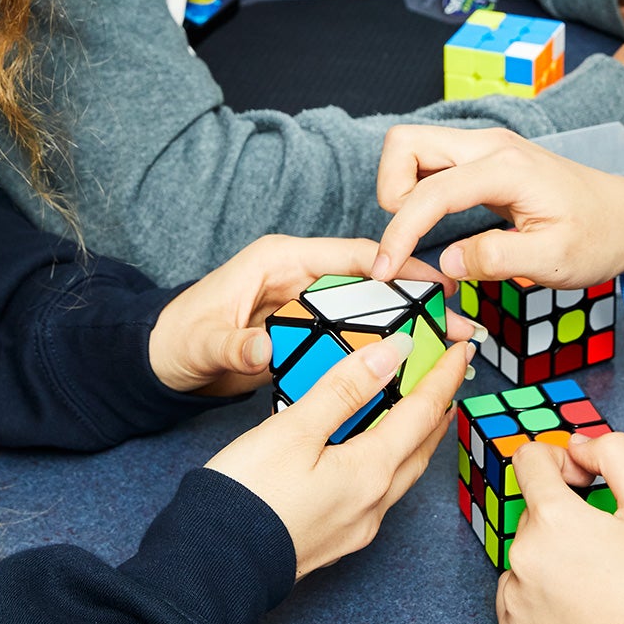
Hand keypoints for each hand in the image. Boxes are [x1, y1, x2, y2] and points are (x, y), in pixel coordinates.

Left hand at [149, 235, 464, 397]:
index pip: (350, 254)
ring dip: (407, 328)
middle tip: (459, 322)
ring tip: (450, 346)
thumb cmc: (178, 339)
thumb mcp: (204, 343)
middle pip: (370, 282)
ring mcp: (307, 304)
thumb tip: (261, 349)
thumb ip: (233, 345)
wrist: (164, 362)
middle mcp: (301, 275)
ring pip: (369, 311)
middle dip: (417, 300)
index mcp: (281, 259)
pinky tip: (412, 368)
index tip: (436, 282)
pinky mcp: (309, 332)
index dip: (395, 266)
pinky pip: (354, 336)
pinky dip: (383, 349)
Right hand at [206, 331, 475, 578]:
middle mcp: (374, 503)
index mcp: (370, 472)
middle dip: (439, 407)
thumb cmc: (247, 496)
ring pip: (403, 472)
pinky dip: (390, 460)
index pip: (423, 413)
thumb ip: (346, 388)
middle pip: (422, 446)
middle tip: (446, 375)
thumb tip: (393, 352)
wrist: (214, 567)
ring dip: (418, 437)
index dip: (443, 376)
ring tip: (421, 410)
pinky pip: (380, 491)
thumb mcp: (295, 428)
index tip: (461, 349)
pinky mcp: (337, 538)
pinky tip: (375, 454)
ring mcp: (357, 526)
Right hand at [370, 125, 623, 288]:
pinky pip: (432, 162)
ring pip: (413, 147)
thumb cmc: (599, 238)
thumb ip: (497, 260)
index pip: (429, 192)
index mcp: (507, 168)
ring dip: (401, 188)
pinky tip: (434, 225)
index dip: (399, 233)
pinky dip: (418, 189)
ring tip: (419, 233)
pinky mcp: (485, 159)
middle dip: (390, 190)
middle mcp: (491, 145)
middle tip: (405, 237)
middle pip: (405, 143)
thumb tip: (446, 262)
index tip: (388, 271)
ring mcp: (487, 147)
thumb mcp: (554, 262)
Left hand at [499, 433, 623, 623]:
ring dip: (552, 554)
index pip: (529, 459)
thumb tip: (578, 445)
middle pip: (533, 509)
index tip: (586, 484)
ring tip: (598, 578)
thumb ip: (614, 453)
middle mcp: (522, 557)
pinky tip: (580, 603)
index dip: (562, 462)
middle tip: (608, 543)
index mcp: (553, 520)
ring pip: (526, 552)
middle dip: (565, 514)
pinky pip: (518, 593)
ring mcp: (516, 599)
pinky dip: (542, 591)